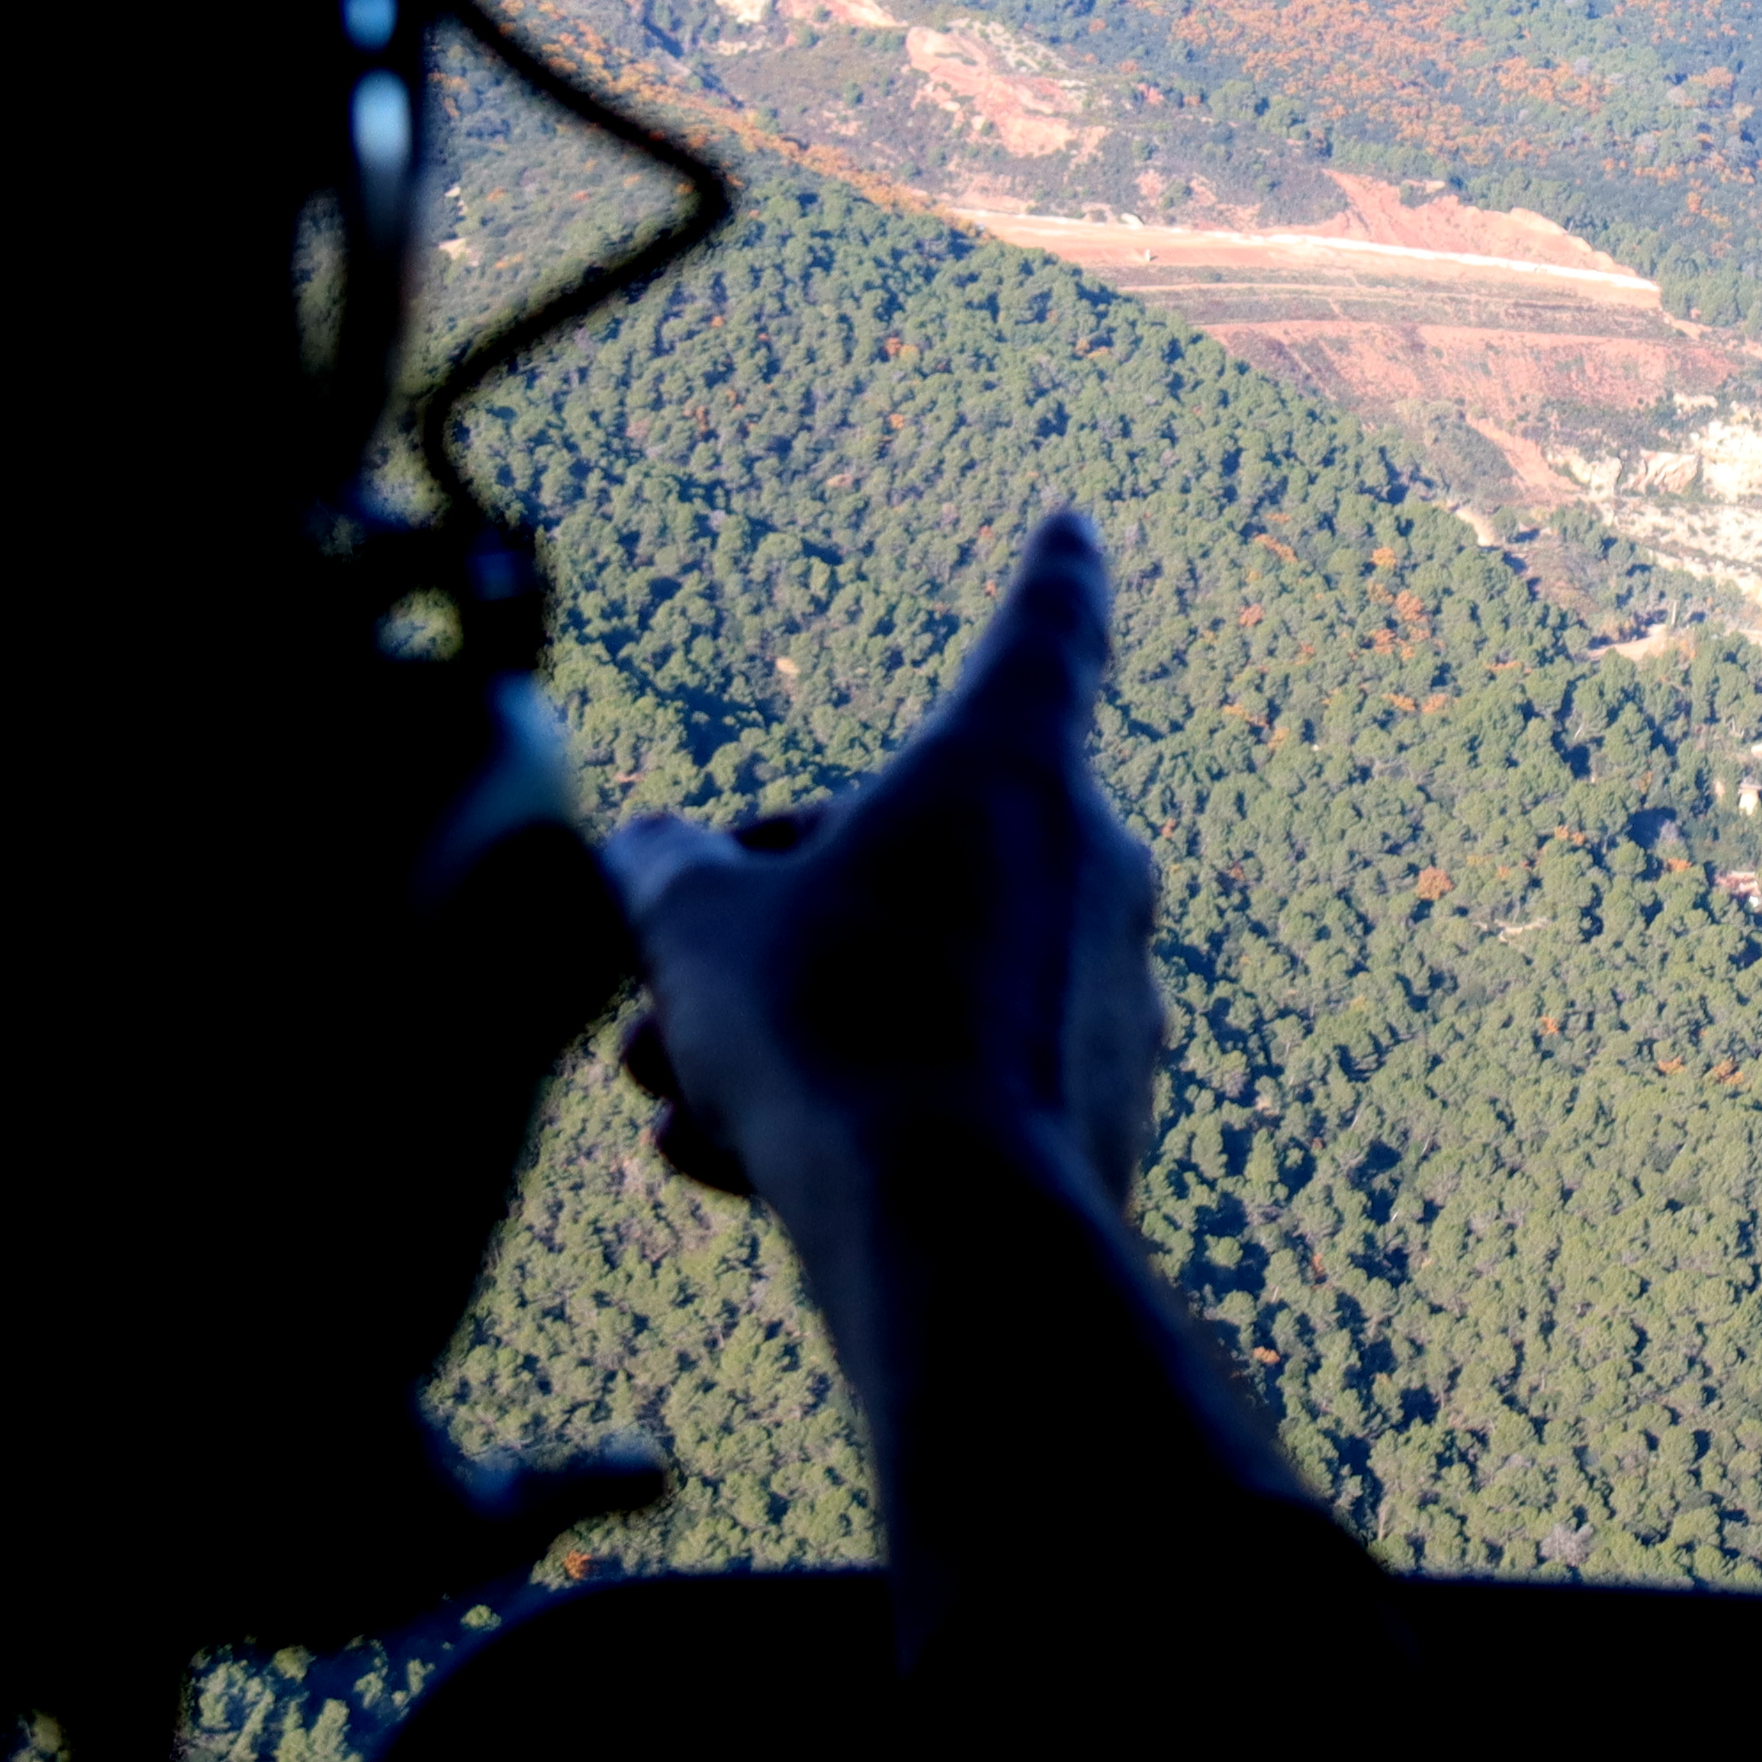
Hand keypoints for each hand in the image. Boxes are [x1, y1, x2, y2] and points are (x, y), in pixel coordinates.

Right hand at [607, 512, 1163, 1222]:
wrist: (947, 1237)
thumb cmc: (824, 1034)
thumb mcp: (697, 927)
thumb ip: (667, 869)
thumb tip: (650, 856)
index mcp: (1009, 770)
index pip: (1044, 632)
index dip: (1051, 573)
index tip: (1076, 523)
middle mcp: (1090, 865)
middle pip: (924, 849)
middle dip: (781, 912)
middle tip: (670, 988)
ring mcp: (1112, 991)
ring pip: (929, 973)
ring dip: (797, 1022)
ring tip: (677, 1099)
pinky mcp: (1107, 1108)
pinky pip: (961, 1072)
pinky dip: (860, 1099)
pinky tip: (735, 1161)